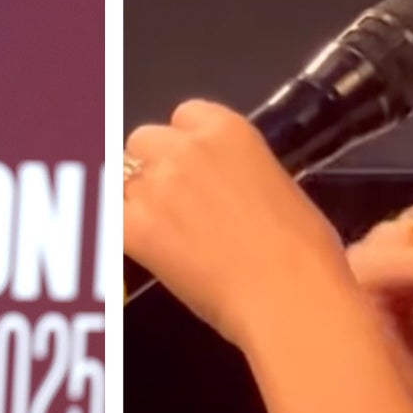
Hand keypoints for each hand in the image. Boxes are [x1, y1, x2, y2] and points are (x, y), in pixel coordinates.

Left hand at [123, 100, 351, 347]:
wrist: (291, 295)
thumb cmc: (305, 253)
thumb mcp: (280, 187)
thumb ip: (242, 173)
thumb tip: (231, 191)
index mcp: (227, 129)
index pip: (184, 117)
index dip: (186, 147)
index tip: (195, 173)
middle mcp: (186, 147)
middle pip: (143, 142)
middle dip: (154, 169)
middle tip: (176, 207)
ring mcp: (157, 185)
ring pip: (120, 179)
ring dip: (135, 202)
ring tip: (164, 236)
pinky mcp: (135, 227)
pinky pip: (107, 219)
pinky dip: (119, 234)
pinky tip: (141, 252)